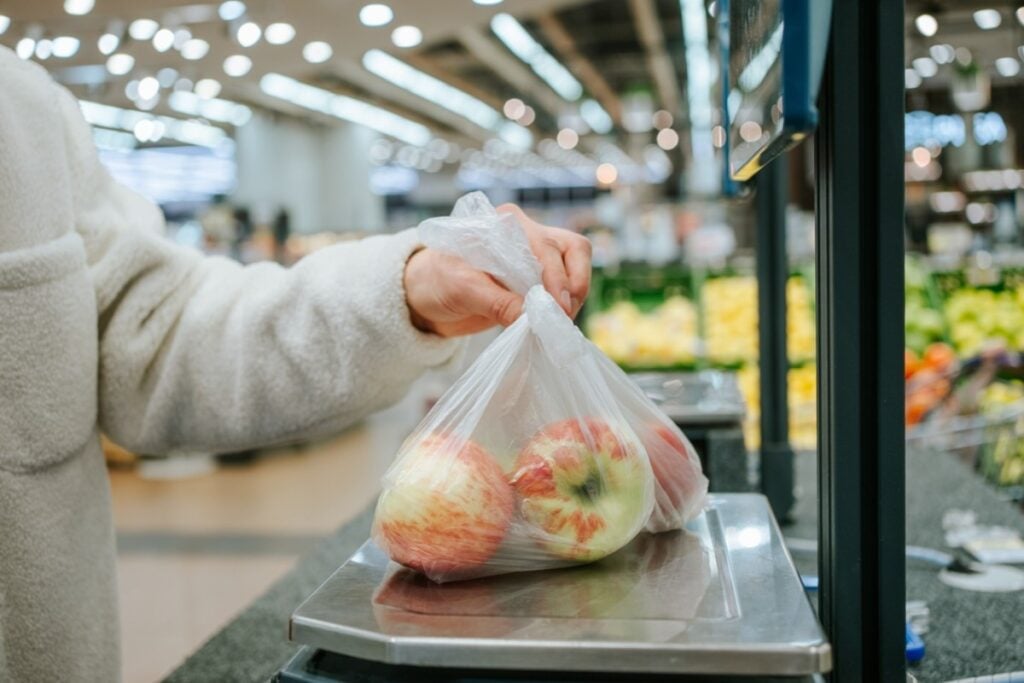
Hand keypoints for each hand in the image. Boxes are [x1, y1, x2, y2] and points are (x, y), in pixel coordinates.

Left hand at [404, 205, 591, 336]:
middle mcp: (526, 234)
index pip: (546, 244)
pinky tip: (550, 323)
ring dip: (573, 297)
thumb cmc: (436, 280)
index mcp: (506, 225)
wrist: (425, 296)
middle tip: (562, 317)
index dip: (557, 277)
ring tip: (556, 323)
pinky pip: (565, 287)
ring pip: (575, 267)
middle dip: (573, 286)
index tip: (556, 307)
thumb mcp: (460, 290)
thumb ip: (496, 302)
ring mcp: (535, 257)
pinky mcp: (536, 280)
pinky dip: (565, 305)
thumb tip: (530, 317)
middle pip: (572, 250)